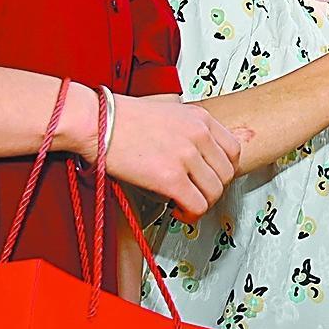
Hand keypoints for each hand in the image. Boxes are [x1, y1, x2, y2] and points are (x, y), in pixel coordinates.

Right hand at [105, 94, 248, 222]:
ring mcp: (186, 156)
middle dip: (212, 189)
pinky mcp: (170, 178)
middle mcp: (198, 135)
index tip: (210, 178)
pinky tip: (177, 210)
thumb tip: (196, 157)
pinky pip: (197, 205)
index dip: (223, 170)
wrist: (95, 121)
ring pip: (214, 193)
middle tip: (196, 194)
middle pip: (227, 174)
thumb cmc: (119, 118)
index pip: (233, 150)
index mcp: (199, 118)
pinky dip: (190, 214)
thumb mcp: (166, 113)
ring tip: (184, 204)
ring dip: (201, 204)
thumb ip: (186, 131)